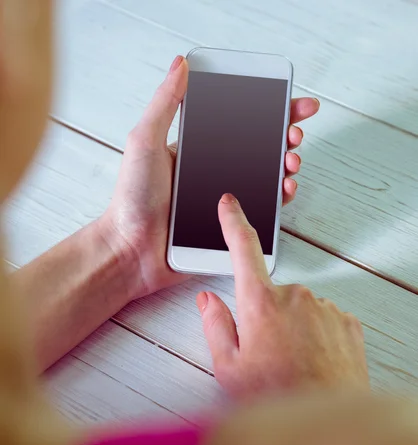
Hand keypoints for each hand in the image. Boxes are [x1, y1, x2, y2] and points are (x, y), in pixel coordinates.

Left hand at [101, 55, 319, 299]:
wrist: (133, 250)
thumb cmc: (132, 200)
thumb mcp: (145, 142)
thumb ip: (164, 104)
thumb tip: (180, 65)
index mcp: (196, 150)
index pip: (238, 123)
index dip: (267, 110)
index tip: (289, 100)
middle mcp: (212, 172)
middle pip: (260, 148)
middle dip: (285, 136)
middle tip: (294, 133)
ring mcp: (223, 199)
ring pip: (265, 178)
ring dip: (285, 166)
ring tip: (290, 162)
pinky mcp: (228, 224)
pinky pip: (261, 209)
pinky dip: (278, 198)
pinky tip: (285, 189)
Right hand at [196, 194, 368, 400]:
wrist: (328, 420)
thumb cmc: (276, 397)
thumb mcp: (229, 368)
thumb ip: (215, 326)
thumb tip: (208, 299)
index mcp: (259, 303)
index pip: (243, 249)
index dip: (234, 222)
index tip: (230, 204)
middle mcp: (294, 296)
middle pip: (271, 294)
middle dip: (266, 316)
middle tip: (267, 353)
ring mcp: (324, 307)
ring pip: (299, 309)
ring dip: (293, 328)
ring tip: (293, 363)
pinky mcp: (346, 321)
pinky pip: (324, 319)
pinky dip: (316, 335)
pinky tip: (313, 362)